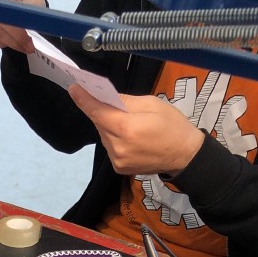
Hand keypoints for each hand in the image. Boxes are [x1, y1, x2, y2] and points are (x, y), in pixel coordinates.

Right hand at [0, 0, 44, 52]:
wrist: (24, 11)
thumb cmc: (31, 4)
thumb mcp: (37, 4)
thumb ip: (30, 12)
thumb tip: (25, 27)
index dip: (13, 14)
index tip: (27, 28)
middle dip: (16, 35)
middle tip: (30, 44)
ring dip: (12, 42)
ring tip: (25, 45)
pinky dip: (1, 44)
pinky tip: (11, 41)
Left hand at [69, 88, 204, 175]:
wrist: (184, 155)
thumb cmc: (172, 125)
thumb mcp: (152, 104)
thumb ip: (126, 102)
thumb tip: (106, 97)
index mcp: (127, 129)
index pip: (98, 112)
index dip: (84, 100)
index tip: (74, 89)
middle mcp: (118, 147)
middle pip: (101, 124)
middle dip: (103, 111)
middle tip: (113, 102)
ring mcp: (117, 160)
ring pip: (104, 135)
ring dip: (109, 125)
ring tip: (128, 121)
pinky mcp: (119, 167)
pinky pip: (110, 147)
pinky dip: (114, 138)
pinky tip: (129, 135)